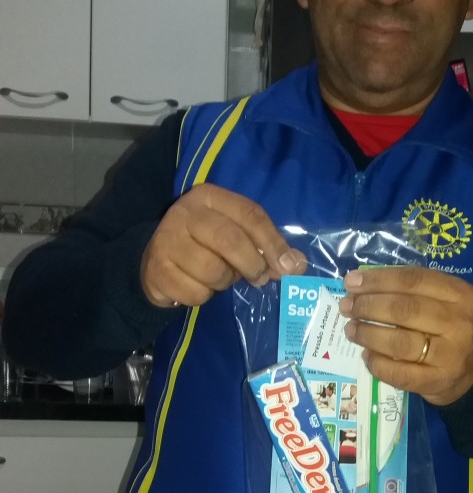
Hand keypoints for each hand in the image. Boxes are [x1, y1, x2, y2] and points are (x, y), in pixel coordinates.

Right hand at [141, 183, 305, 306]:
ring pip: (212, 270)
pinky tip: (197, 286)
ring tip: (220, 277)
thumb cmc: (205, 245)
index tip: (289, 267)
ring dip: (224, 282)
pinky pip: (194, 293)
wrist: (156, 260)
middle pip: (229, 240)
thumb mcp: (236, 236)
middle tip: (259, 277)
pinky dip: (203, 296)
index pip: (250, 215)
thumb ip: (266, 247)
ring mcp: (166, 240)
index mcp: (209, 197)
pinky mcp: (156, 270)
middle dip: (251, 264)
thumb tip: (296, 265)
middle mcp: (185, 213)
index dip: (273, 243)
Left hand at [339, 266, 472, 405]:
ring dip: (368, 334)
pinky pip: (400, 373)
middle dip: (368, 306)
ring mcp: (451, 355)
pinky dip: (377, 363)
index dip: (378, 280)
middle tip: (347, 307)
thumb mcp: (443, 301)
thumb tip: (359, 284)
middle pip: (404, 309)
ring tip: (351, 330)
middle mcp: (459, 322)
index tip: (351, 282)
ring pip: (400, 342)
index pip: (413, 280)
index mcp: (460, 294)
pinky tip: (366, 355)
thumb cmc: (451, 329)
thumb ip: (410, 291)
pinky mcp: (439, 382)